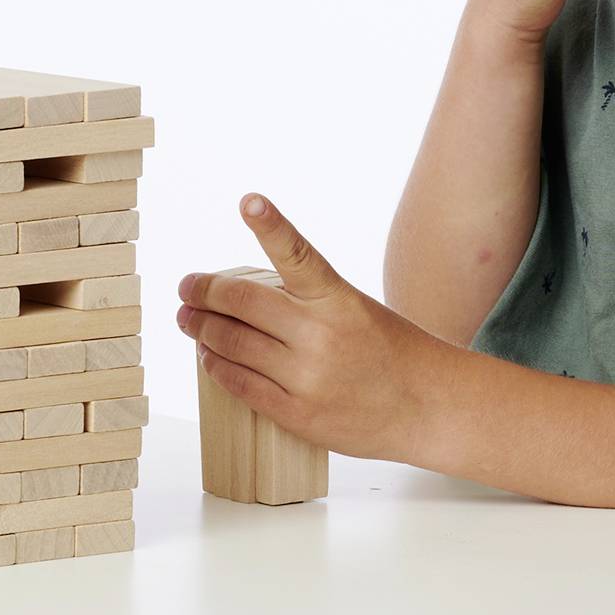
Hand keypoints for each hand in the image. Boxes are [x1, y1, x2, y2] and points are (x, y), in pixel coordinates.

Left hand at [175, 194, 450, 462]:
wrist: (428, 406)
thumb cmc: (389, 351)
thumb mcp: (355, 308)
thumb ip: (305, 301)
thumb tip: (239, 302)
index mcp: (338, 298)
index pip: (297, 254)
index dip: (270, 224)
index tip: (248, 202)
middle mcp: (320, 333)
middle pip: (241, 302)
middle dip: (202, 292)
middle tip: (186, 288)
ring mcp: (308, 375)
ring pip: (231, 344)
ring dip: (201, 329)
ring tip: (188, 320)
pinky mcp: (299, 413)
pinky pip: (241, 384)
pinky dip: (217, 366)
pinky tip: (208, 357)